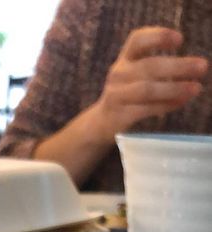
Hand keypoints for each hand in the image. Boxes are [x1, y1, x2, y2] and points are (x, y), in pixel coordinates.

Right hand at [93, 27, 208, 139]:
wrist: (102, 122)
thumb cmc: (127, 94)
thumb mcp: (137, 75)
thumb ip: (159, 70)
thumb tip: (192, 71)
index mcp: (125, 58)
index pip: (138, 40)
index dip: (158, 37)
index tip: (180, 40)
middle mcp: (119, 73)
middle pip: (149, 66)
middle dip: (178, 66)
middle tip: (202, 66)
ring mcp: (117, 95)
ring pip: (148, 90)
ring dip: (174, 88)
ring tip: (195, 88)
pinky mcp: (120, 115)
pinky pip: (146, 109)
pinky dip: (166, 106)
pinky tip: (181, 102)